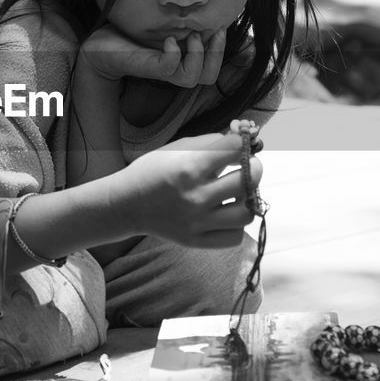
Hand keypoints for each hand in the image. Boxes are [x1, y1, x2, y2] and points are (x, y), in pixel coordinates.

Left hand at [79, 25, 226, 87]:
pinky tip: (168, 39)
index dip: (221, 50)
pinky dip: (174, 54)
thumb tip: (200, 4)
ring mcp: (160, 70)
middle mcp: (173, 69)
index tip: (220, 26)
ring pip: (193, 79)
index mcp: (180, 60)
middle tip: (214, 31)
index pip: (212, 67)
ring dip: (198, 55)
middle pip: (209, 77)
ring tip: (189, 36)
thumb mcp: (160, 24)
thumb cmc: (128, 35)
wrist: (98, 47)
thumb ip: (179, 22)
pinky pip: (169, 69)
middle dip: (217, 54)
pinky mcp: (147, 68)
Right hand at [109, 130, 262, 247]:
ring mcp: (197, 222)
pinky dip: (235, 225)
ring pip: (247, 213)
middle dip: (253, 168)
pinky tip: (225, 213)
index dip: (241, 143)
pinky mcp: (196, 241)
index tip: (237, 145)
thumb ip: (211, 142)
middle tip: (245, 168)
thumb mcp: (177, 148)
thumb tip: (242, 139)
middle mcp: (196, 196)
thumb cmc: (153, 171)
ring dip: (247, 200)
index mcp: (189, 167)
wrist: (126, 204)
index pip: (235, 149)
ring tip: (236, 194)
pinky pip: (234, 237)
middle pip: (248, 180)